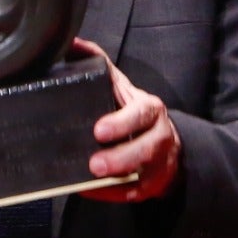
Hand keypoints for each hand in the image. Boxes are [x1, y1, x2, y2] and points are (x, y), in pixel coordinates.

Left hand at [74, 39, 181, 202]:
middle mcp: (159, 136)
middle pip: (146, 149)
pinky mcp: (149, 186)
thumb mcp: (121, 88)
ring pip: (142, 175)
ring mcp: (157, 164)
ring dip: (116, 180)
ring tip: (91, 178)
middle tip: (94, 164)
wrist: (165, 144)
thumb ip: (100, 66)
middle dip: (120, 157)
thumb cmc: (135, 113)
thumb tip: (72, 42)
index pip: (142, 114)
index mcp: (150, 109)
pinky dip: (110, 195)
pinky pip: (132, 194)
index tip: (98, 130)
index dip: (122, 123)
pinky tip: (88, 190)